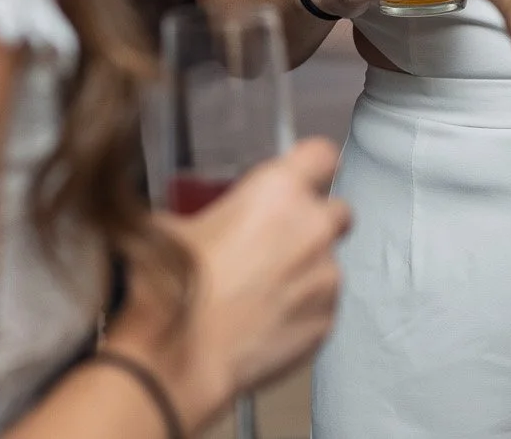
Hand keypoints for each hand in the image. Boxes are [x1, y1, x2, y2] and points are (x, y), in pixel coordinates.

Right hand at [109, 140, 349, 427]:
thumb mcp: (173, 226)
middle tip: (278, 242)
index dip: (312, 166)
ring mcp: (325, 276)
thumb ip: (207, 213)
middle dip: (314, 224)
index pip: (322, 155)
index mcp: (278, 191)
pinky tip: (265, 320)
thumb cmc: (175, 289)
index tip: (305, 176)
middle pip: (337, 211)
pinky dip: (302, 311)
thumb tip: (193, 220)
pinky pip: (323, 306)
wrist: (181, 355)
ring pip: (328, 263)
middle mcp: (312, 228)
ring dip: (305, 272)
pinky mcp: (328, 319)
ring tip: (260, 292)